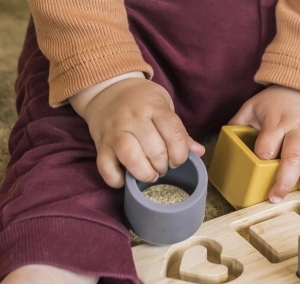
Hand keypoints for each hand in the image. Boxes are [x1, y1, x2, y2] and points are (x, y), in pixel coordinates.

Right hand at [73, 75, 204, 187]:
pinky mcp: (100, 144)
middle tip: (163, 167)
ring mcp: (114, 132)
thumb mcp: (164, 106)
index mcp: (154, 107)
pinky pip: (106, 168)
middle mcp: (133, 118)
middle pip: (155, 150)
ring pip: (131, 158)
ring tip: (150, 174)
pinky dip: (118, 180)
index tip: (178, 160)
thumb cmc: (142, 101)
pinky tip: (127, 179)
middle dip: (164, 166)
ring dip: (145, 173)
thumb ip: (179, 131)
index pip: (173, 133)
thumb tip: (200, 152)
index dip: (180, 154)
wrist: (107, 88)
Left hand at [229, 85, 299, 204]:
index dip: (262, 160)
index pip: (268, 145)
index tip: (257, 173)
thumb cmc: (278, 101)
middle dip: (285, 180)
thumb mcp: (254, 106)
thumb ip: (239, 125)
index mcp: (278, 121)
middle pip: (295, 157)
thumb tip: (222, 147)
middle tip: (276, 197)